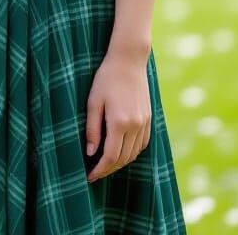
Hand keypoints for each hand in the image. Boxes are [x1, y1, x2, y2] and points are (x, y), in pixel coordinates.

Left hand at [84, 48, 151, 181]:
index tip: (89, 176)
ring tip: (105, 163)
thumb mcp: (93, 101)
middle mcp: (135, 126)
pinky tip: (122, 150)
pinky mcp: (149, 119)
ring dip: (121, 162)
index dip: (100, 169)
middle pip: (123, 159)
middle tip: (95, 172)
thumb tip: (90, 152)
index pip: (111, 156)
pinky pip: (142, 144)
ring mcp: (144, 123)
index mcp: (119, 122)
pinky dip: (132, 152)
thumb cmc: (106, 79)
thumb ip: (92, 128)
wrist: (128, 61)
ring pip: (134, 153)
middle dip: (109, 169)